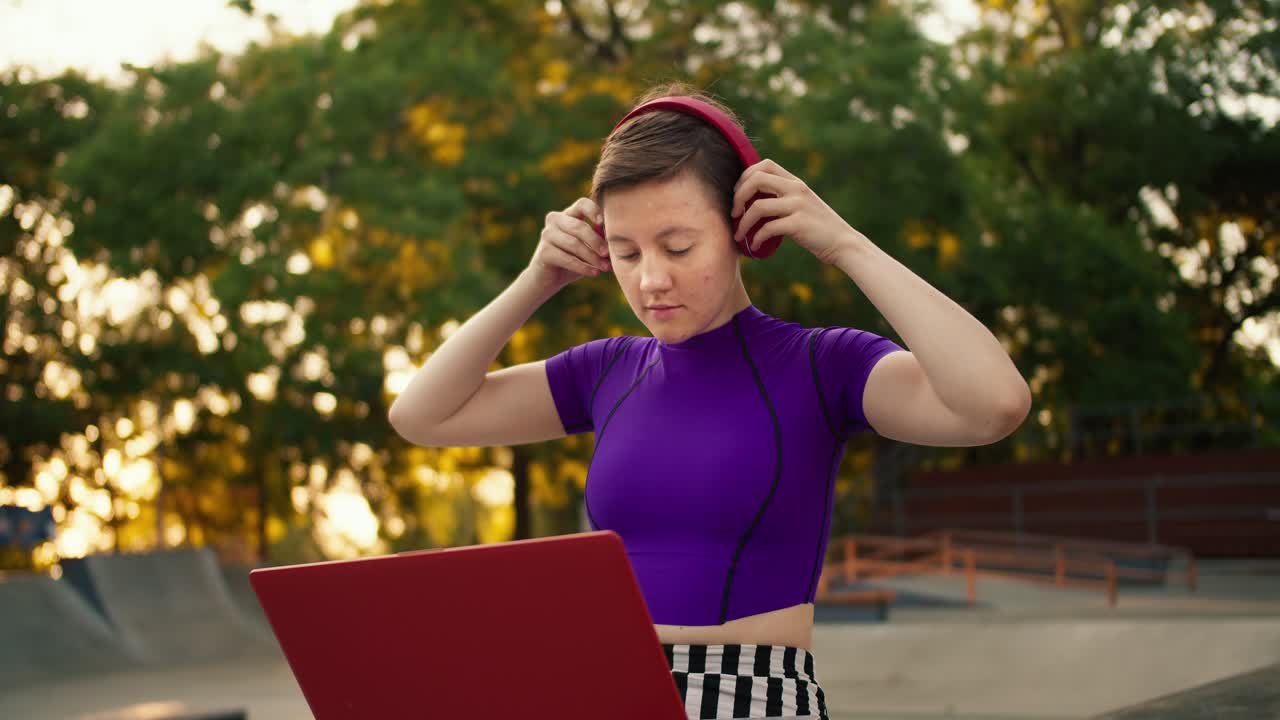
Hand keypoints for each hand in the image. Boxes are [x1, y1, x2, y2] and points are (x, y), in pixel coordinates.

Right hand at [526, 197, 610, 291]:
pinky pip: (567, 259)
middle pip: (579, 226)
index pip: (582, 204)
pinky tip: (594, 273)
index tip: (603, 223)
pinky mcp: (543, 252)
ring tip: (604, 267)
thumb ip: (600, 241)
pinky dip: (583, 267)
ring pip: (574, 244)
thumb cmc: (573, 259)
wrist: (548, 278)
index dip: (594, 211)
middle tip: (608, 254)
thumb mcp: (589, 248)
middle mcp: (555, 220)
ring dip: (592, 257)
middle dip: (596, 241)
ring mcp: (547, 234)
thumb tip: (617, 241)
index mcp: (568, 214)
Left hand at [730, 159, 865, 264]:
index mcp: (795, 182)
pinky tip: (755, 246)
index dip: (745, 177)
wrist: (842, 242)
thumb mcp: (801, 204)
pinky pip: (767, 228)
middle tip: (733, 213)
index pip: (764, 165)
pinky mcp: (799, 224)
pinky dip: (756, 238)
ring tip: (739, 235)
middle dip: (738, 196)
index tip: (738, 196)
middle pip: (756, 179)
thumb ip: (782, 197)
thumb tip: (750, 199)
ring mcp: (798, 205)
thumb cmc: (817, 227)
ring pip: (758, 206)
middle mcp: (796, 189)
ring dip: (743, 222)